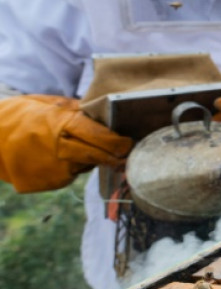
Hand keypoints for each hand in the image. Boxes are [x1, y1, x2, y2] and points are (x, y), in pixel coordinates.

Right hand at [0, 95, 132, 191]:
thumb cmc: (24, 116)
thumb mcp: (50, 105)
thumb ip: (78, 111)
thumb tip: (106, 115)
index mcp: (58, 123)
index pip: (94, 134)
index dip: (114, 141)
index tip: (127, 144)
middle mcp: (56, 148)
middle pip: (94, 155)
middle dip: (112, 156)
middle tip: (124, 156)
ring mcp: (50, 168)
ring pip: (83, 167)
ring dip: (89, 161)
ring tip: (79, 149)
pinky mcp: (44, 183)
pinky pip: (68, 177)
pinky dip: (71, 169)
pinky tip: (60, 159)